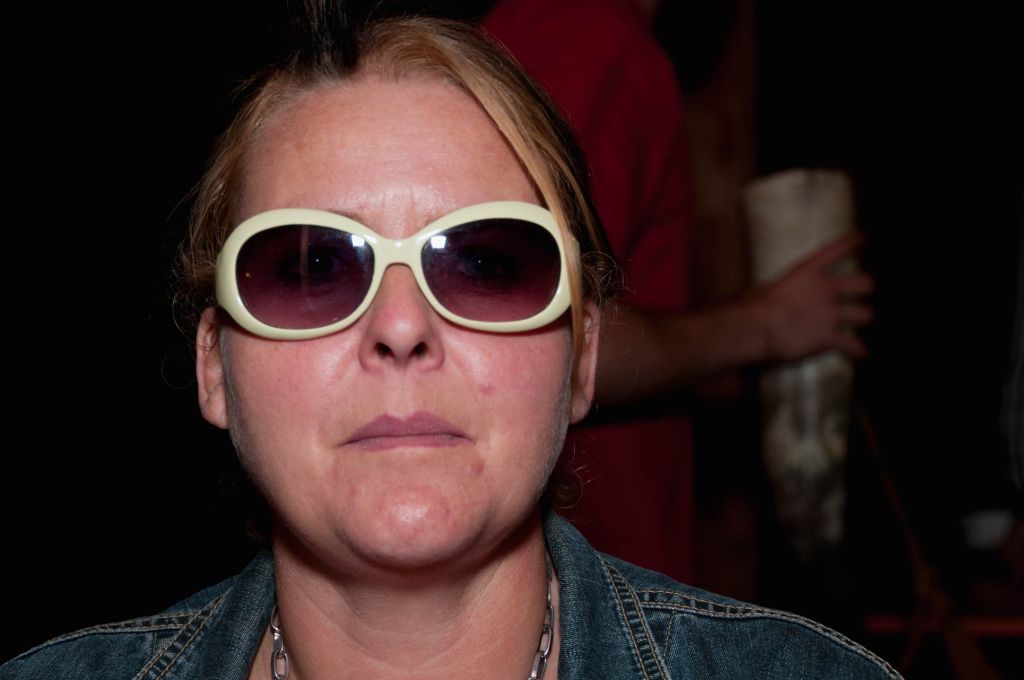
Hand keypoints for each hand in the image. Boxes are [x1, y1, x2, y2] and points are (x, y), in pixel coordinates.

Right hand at [745, 233, 874, 360]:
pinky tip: (860, 352)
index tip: (861, 239)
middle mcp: (825, 290)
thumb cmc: (753, 307)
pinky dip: (856, 349)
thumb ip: (773, 290)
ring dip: (862, 317)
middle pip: (864, 283)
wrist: (757, 328)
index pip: (836, 250)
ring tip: (860, 320)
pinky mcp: (829, 337)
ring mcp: (830, 314)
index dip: (852, 242)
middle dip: (866, 287)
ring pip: (865, 314)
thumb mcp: (763, 289)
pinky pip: (852, 344)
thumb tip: (763, 296)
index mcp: (807, 272)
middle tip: (864, 290)